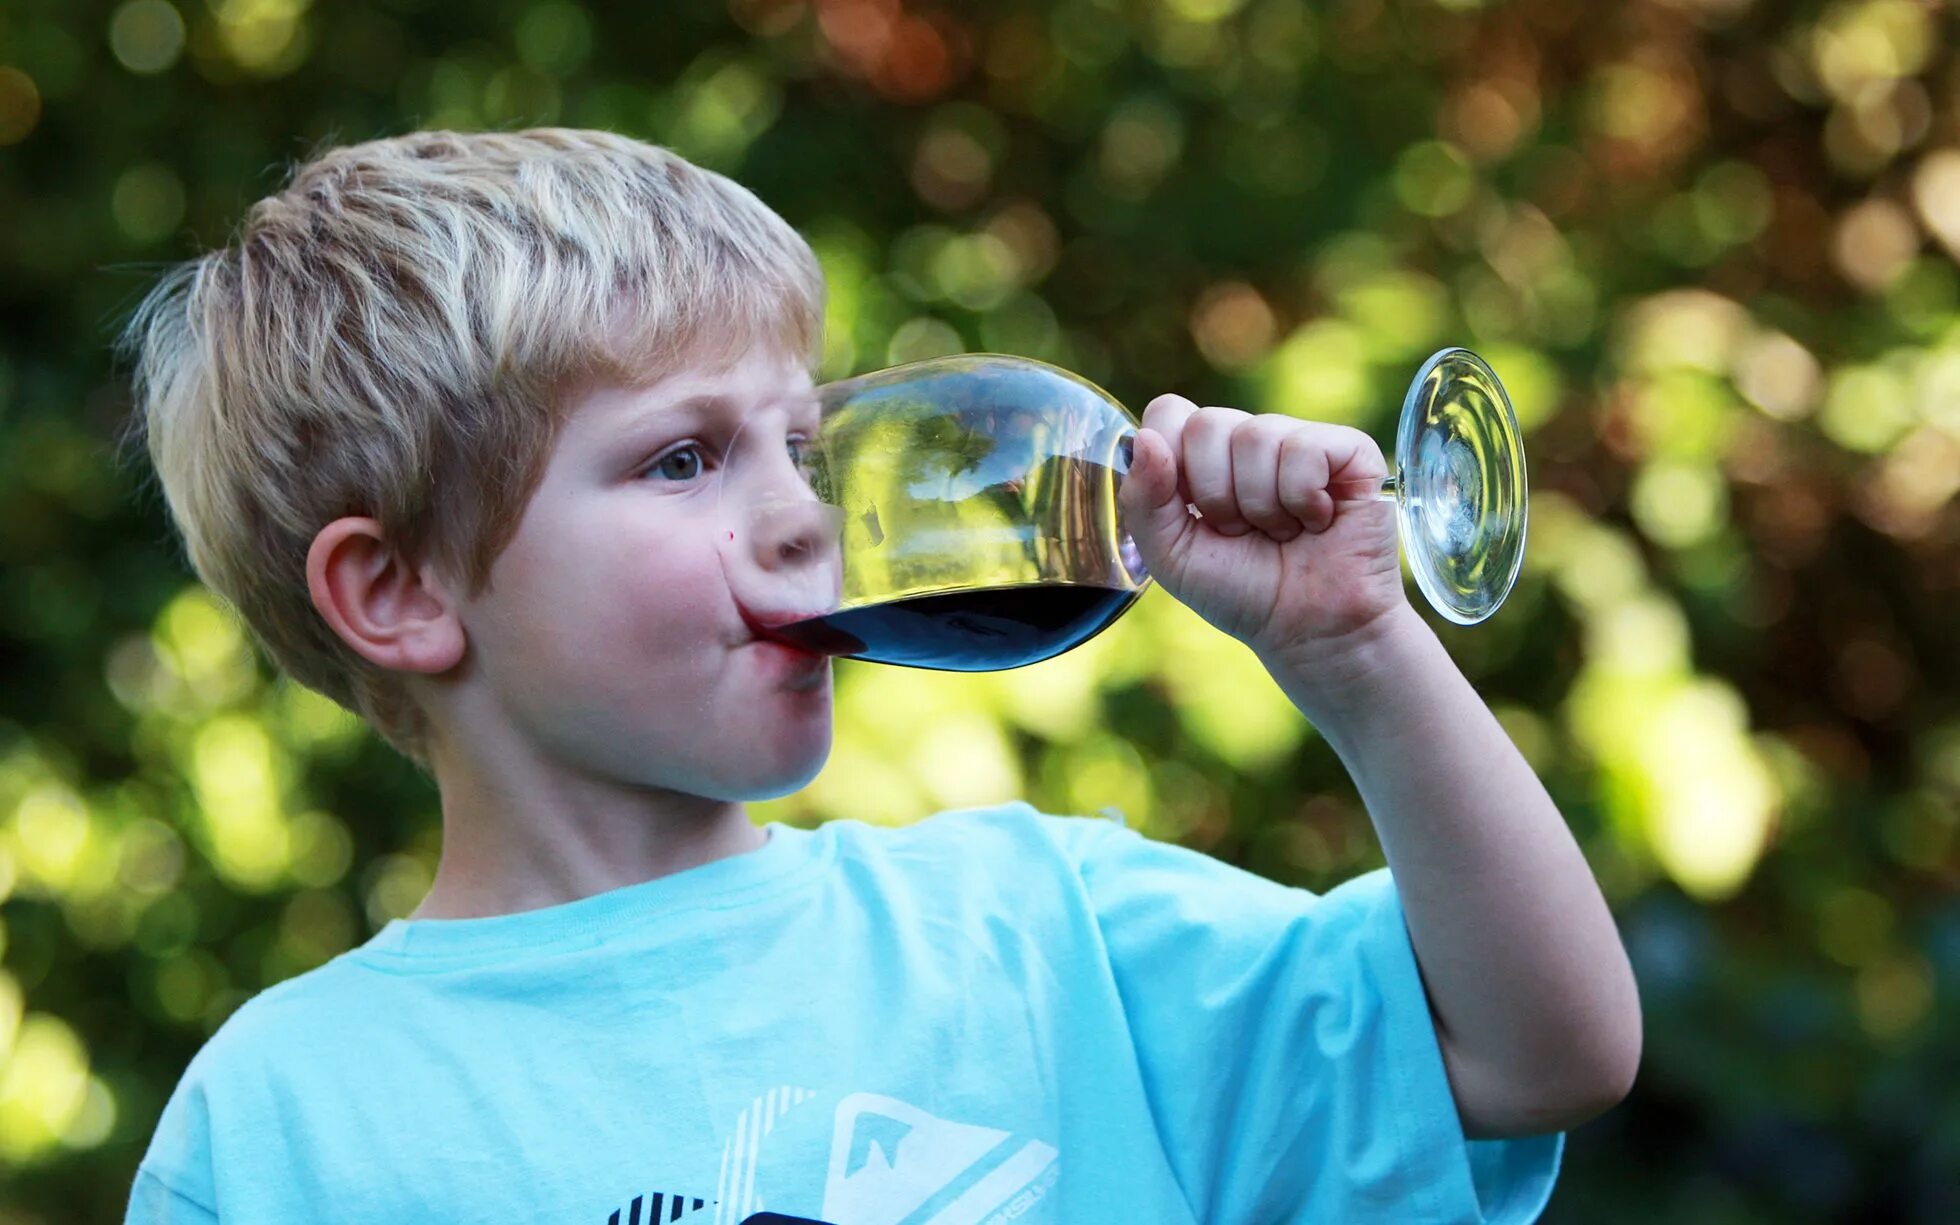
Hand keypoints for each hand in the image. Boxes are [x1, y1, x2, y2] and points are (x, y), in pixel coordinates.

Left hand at [1116, 394, 1409, 669]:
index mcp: (1205, 458)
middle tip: (1241, 531)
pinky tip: (1317, 521)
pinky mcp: (1349, 450)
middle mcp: (1251, 440)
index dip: (1172, 465)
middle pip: (1206, 424)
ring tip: (1282, 532)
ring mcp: (1300, 440)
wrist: (1311, 631)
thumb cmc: (1243, 592)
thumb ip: (1144, 500)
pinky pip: (1305, 448)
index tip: (1194, 513)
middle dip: (1215, 494)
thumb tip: (1146, 437)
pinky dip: (1302, 498)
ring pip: (1255, 435)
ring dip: (1261, 504)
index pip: (1169, 414)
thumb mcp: (1172, 556)